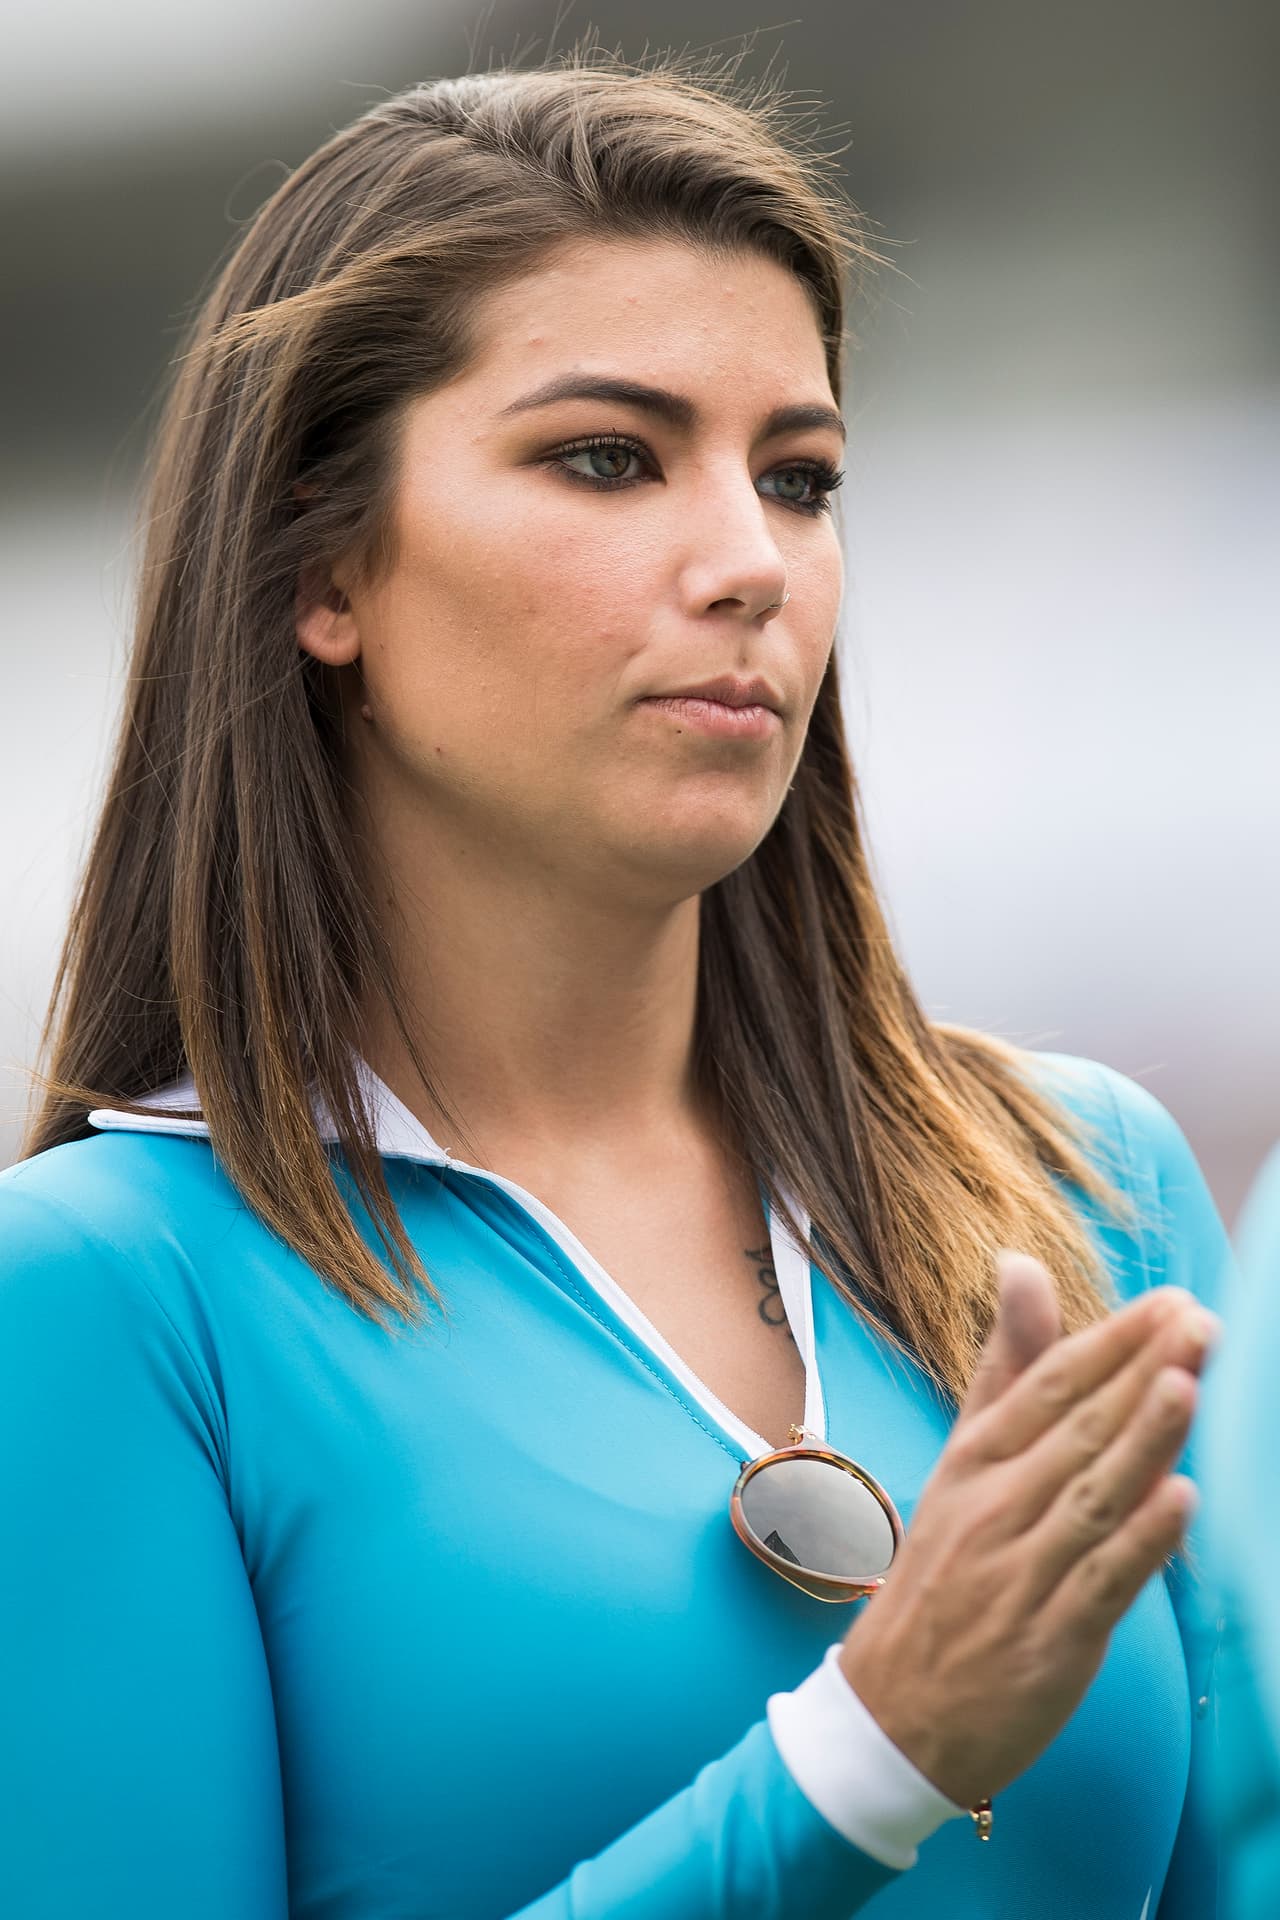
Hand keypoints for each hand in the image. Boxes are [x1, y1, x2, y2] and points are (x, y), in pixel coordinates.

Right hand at [837, 1253, 1217, 1807]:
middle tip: (1200, 1323)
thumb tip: (1022, 1264)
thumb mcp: (961, 1463)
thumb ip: (1003, 1369)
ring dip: (1142, 1440)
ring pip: (1091, 1495)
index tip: (1169, 1302)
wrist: (890, 1713)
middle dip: (1141, 1372)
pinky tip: (1180, 1501)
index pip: (1050, 1388)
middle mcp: (994, 1508)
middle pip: (1078, 1430)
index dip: (1112, 1343)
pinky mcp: (1049, 1640)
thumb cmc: (939, 1578)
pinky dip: (1141, 1541)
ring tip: (1187, 1385)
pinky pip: (1101, 1582)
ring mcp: (1020, 1574)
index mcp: (973, 1461)